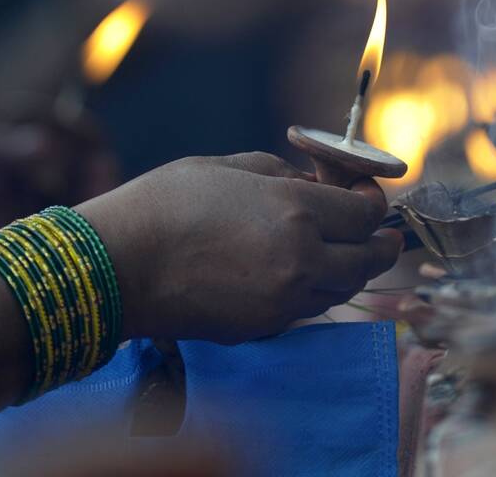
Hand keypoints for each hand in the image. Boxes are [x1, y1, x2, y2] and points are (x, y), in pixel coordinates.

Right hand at [75, 152, 401, 343]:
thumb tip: (316, 187)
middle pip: (369, 259)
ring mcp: (283, 301)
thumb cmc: (165, 204)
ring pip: (344, 289)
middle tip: (381, 232)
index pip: (367, 214)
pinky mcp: (263, 328)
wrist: (114, 266)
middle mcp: (302, 261)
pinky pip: (309, 308)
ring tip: (345, 250)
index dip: (373, 201)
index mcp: (297, 213)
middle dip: (381, 242)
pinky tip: (303, 272)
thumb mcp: (231, 167)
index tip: (364, 193)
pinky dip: (317, 290)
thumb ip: (284, 176)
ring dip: (351, 268)